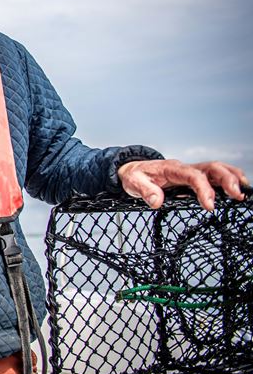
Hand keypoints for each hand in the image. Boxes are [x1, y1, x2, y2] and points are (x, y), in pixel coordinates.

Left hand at [118, 159, 247, 210]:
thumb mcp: (133, 183)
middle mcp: (184, 168)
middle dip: (227, 180)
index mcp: (171, 169)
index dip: (204, 189)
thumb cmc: (135, 176)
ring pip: (217, 169)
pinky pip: (215, 175)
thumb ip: (145, 191)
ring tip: (243, 192)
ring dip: (232, 178)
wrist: (132, 169)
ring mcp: (191, 171)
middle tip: (237, 196)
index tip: (210, 206)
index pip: (193, 176)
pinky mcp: (194, 177)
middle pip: (211, 168)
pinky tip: (237, 189)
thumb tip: (157, 202)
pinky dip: (229, 179)